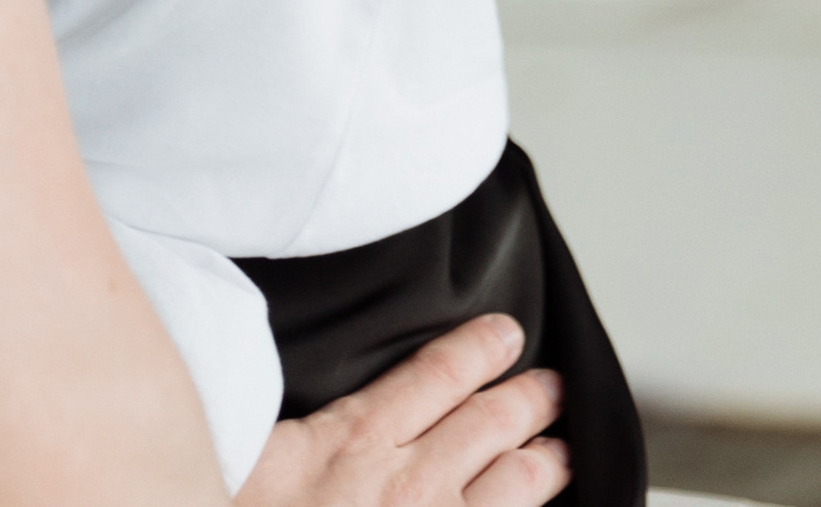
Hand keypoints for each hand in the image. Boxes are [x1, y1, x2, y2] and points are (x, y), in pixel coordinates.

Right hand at [236, 319, 567, 506]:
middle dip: (529, 400)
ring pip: (511, 488)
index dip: (479, 349)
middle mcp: (407, 485)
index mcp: (357, 438)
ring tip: (563, 452)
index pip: (438, 375)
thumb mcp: (256, 452)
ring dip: (543, 465)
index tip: (506, 333)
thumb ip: (300, 423)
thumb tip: (305, 399)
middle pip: (488, 425)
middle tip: (554, 388)